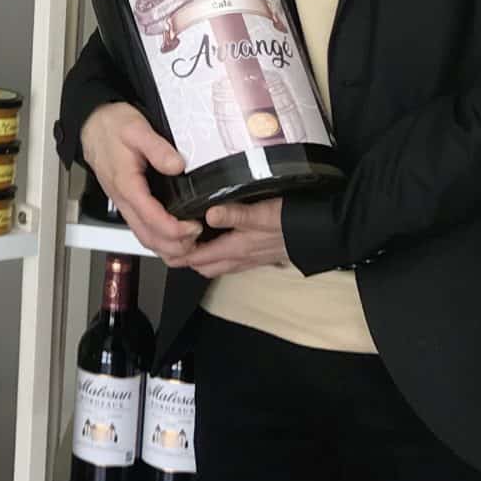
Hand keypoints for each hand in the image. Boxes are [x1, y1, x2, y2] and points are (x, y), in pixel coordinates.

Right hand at [79, 102, 199, 262]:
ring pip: (144, 236)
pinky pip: (142, 229)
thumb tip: (177, 166)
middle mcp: (124, 199)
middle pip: (147, 236)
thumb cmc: (112, 127)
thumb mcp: (137, 129)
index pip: (151, 218)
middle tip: (198, 240)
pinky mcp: (128, 202)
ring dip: (167, 247)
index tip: (194, 226)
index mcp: (126, 184)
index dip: (174, 229)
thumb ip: (157, 148)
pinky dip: (160, 240)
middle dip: (174, 245)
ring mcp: (124, 203)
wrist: (92, 125)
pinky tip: (175, 238)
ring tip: (190, 243)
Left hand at [168, 197, 291, 277]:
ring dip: (199, 257)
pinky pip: (228, 262)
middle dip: (184, 258)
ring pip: (214, 266)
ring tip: (187, 241)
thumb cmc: (290, 222)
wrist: (316, 233)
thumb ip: (234, 214)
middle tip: (170, 242)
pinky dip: (215, 254)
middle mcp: (238, 259)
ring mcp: (247, 260)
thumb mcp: (260, 214)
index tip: (164, 240)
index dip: (177, 252)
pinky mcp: (255, 256)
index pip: (196, 258)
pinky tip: (215, 240)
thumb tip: (208, 214)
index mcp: (234, 249)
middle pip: (202, 266)